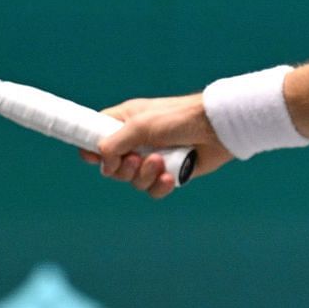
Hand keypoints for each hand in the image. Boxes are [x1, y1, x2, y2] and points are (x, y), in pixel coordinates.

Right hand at [78, 92, 233, 198]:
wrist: (216, 129)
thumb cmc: (178, 118)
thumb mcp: (140, 125)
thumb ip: (114, 143)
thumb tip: (104, 164)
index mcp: (125, 121)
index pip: (96, 135)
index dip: (91, 148)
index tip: (93, 157)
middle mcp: (136, 140)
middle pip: (112, 166)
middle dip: (122, 168)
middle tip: (136, 159)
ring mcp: (153, 157)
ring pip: (132, 180)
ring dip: (144, 175)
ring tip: (160, 162)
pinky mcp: (169, 172)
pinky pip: (152, 189)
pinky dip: (158, 186)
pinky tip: (169, 178)